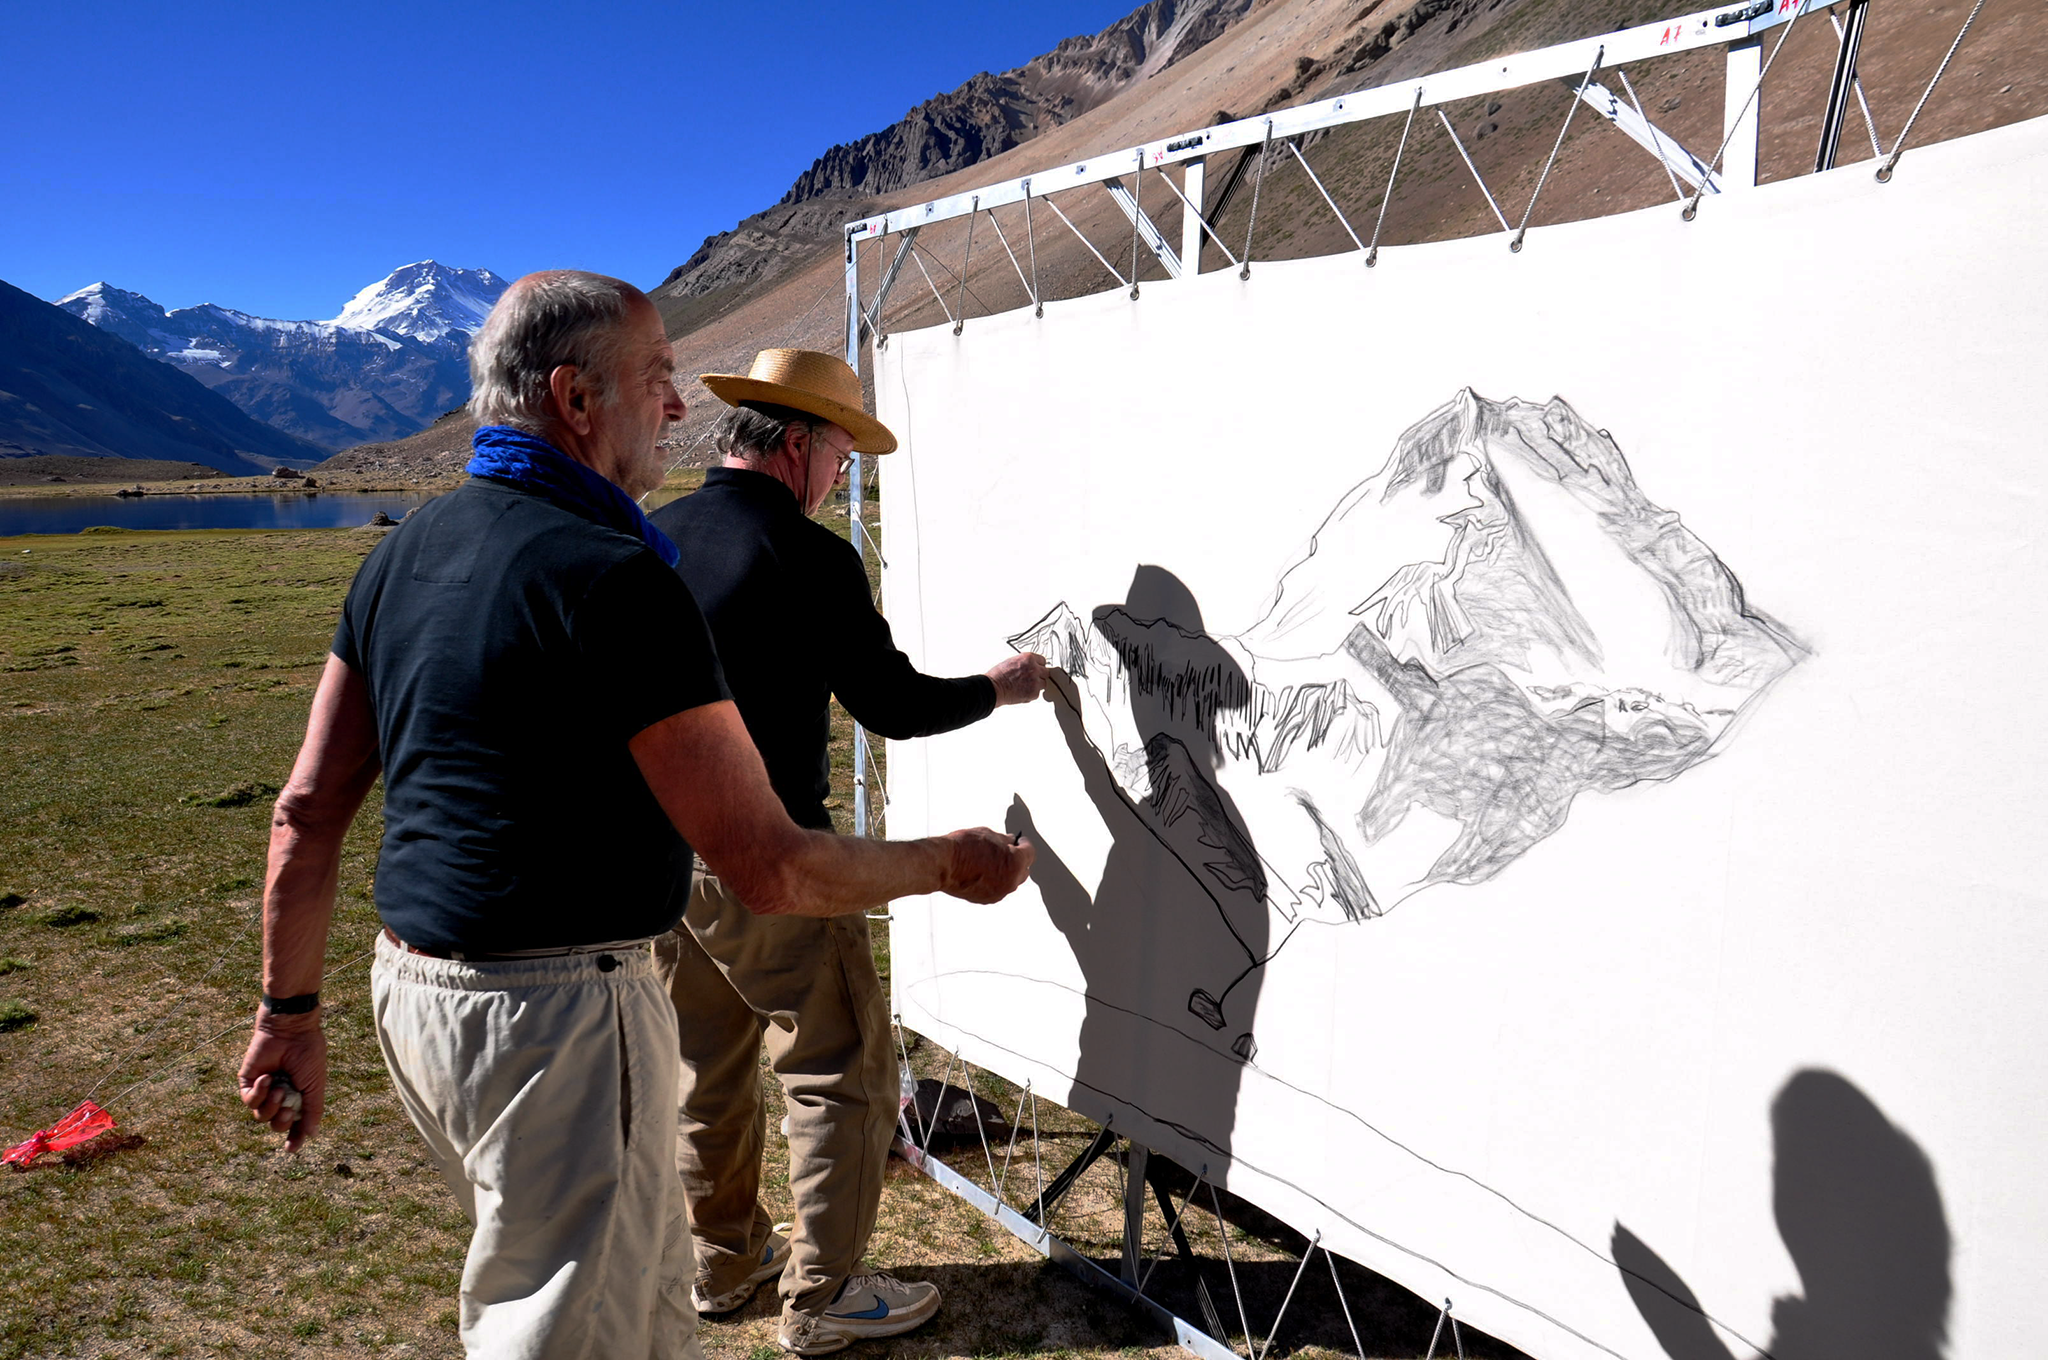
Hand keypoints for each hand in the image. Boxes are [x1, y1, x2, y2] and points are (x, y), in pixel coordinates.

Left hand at [236, 1008, 326, 1152]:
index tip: (291, 1148)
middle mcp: (281, 1095)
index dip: (294, 1137)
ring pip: (260, 1116)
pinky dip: (258, 1093)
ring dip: (271, 1106)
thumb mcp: (316, 1085)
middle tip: (290, 1107)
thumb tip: (311, 1135)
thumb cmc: (308, 1054)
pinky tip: (267, 1078)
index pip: (295, 1124)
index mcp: (299, 1096)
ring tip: (279, 1089)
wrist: (291, 1030)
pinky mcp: (248, 1082)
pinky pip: (248, 1100)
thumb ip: (313, 1110)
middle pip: (276, 1123)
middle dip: (283, 1120)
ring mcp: (264, 1089)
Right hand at [939, 826, 1035, 902]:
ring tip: (994, 860)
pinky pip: (998, 889)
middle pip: (1023, 870)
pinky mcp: (987, 899)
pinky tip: (985, 871)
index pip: (1029, 853)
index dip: (1024, 844)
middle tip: (1009, 850)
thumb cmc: (963, 848)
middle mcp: (1011, 881)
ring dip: (1007, 872)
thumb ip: (1004, 840)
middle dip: (1018, 860)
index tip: (1021, 841)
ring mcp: (999, 892)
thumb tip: (1009, 841)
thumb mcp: (988, 834)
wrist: (943, 864)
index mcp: (1016, 863)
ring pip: (1010, 881)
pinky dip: (996, 881)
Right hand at [986, 652, 1048, 705]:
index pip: (1042, 660)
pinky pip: (1037, 693)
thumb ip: (1024, 663)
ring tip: (1025, 686)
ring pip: (1043, 683)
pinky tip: (1022, 691)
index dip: (1038, 665)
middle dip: (1039, 675)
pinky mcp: (1034, 693)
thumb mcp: (1012, 661)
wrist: (994, 688)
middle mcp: (1034, 668)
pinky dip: (1031, 693)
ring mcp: (1035, 681)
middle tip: (1032, 678)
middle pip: (1045, 672)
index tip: (1037, 668)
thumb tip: (1029, 666)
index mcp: (1028, 658)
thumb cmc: (998, 675)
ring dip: (1037, 685)